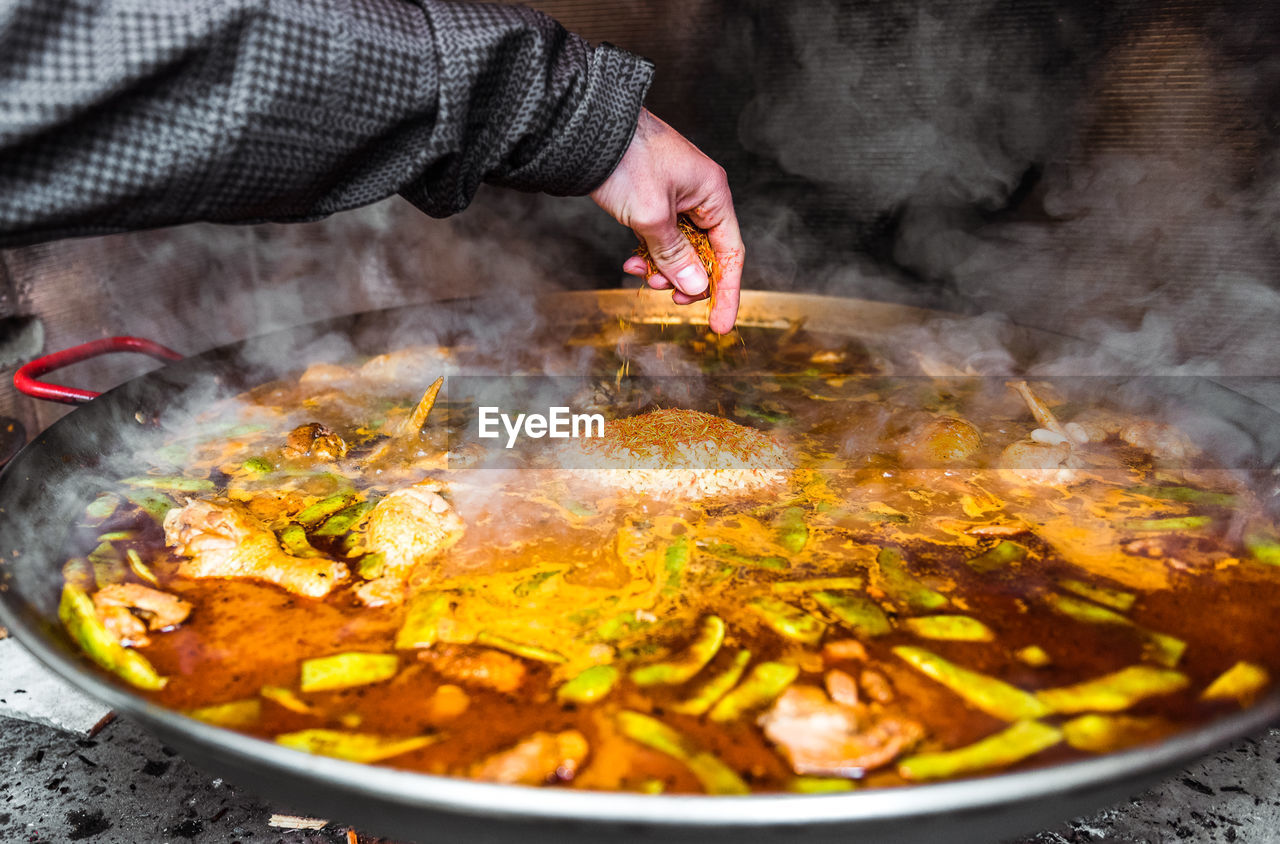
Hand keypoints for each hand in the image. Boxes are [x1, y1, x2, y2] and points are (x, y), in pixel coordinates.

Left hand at [590, 109, 743, 333]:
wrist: (588, 128)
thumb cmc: (625, 160)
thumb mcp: (652, 216)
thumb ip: (675, 255)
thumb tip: (696, 286)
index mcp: (713, 193)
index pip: (731, 253)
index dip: (727, 291)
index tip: (720, 325)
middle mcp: (701, 194)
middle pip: (706, 254)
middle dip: (686, 279)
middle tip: (666, 297)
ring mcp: (677, 196)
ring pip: (680, 248)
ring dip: (663, 268)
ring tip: (641, 274)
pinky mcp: (654, 198)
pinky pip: (661, 236)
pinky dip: (649, 253)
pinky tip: (632, 261)